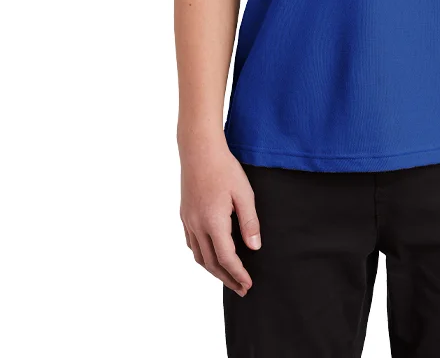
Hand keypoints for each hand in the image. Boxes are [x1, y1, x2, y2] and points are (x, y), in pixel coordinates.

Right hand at [180, 141, 261, 296]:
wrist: (199, 149)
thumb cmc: (224, 168)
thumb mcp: (244, 193)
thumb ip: (250, 222)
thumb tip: (254, 248)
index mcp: (213, 222)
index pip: (226, 258)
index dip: (238, 274)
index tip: (248, 284)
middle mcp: (197, 225)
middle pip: (210, 263)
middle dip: (226, 278)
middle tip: (241, 289)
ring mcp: (188, 220)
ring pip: (198, 256)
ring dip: (213, 270)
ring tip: (227, 276)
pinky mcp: (185, 214)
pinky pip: (191, 243)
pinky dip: (201, 255)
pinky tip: (210, 254)